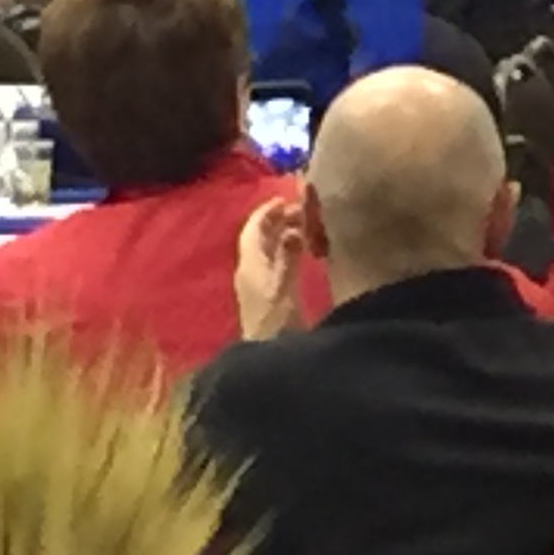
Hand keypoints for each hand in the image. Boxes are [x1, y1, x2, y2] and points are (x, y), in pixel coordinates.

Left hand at [236, 193, 307, 340]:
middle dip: (276, 221)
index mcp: (249, 264)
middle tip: (301, 210)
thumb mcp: (284, 286)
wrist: (268, 356)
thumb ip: (288, 256)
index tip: (285, 198)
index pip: (253, 229)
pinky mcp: (266, 296)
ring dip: (282, 235)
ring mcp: (256, 284)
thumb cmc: (276, 321)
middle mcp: (249, 270)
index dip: (267, 212)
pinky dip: (285, 251)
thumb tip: (293, 228)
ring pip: (266, 250)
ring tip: (304, 227)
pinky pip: (273, 263)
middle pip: (259, 238)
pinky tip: (301, 253)